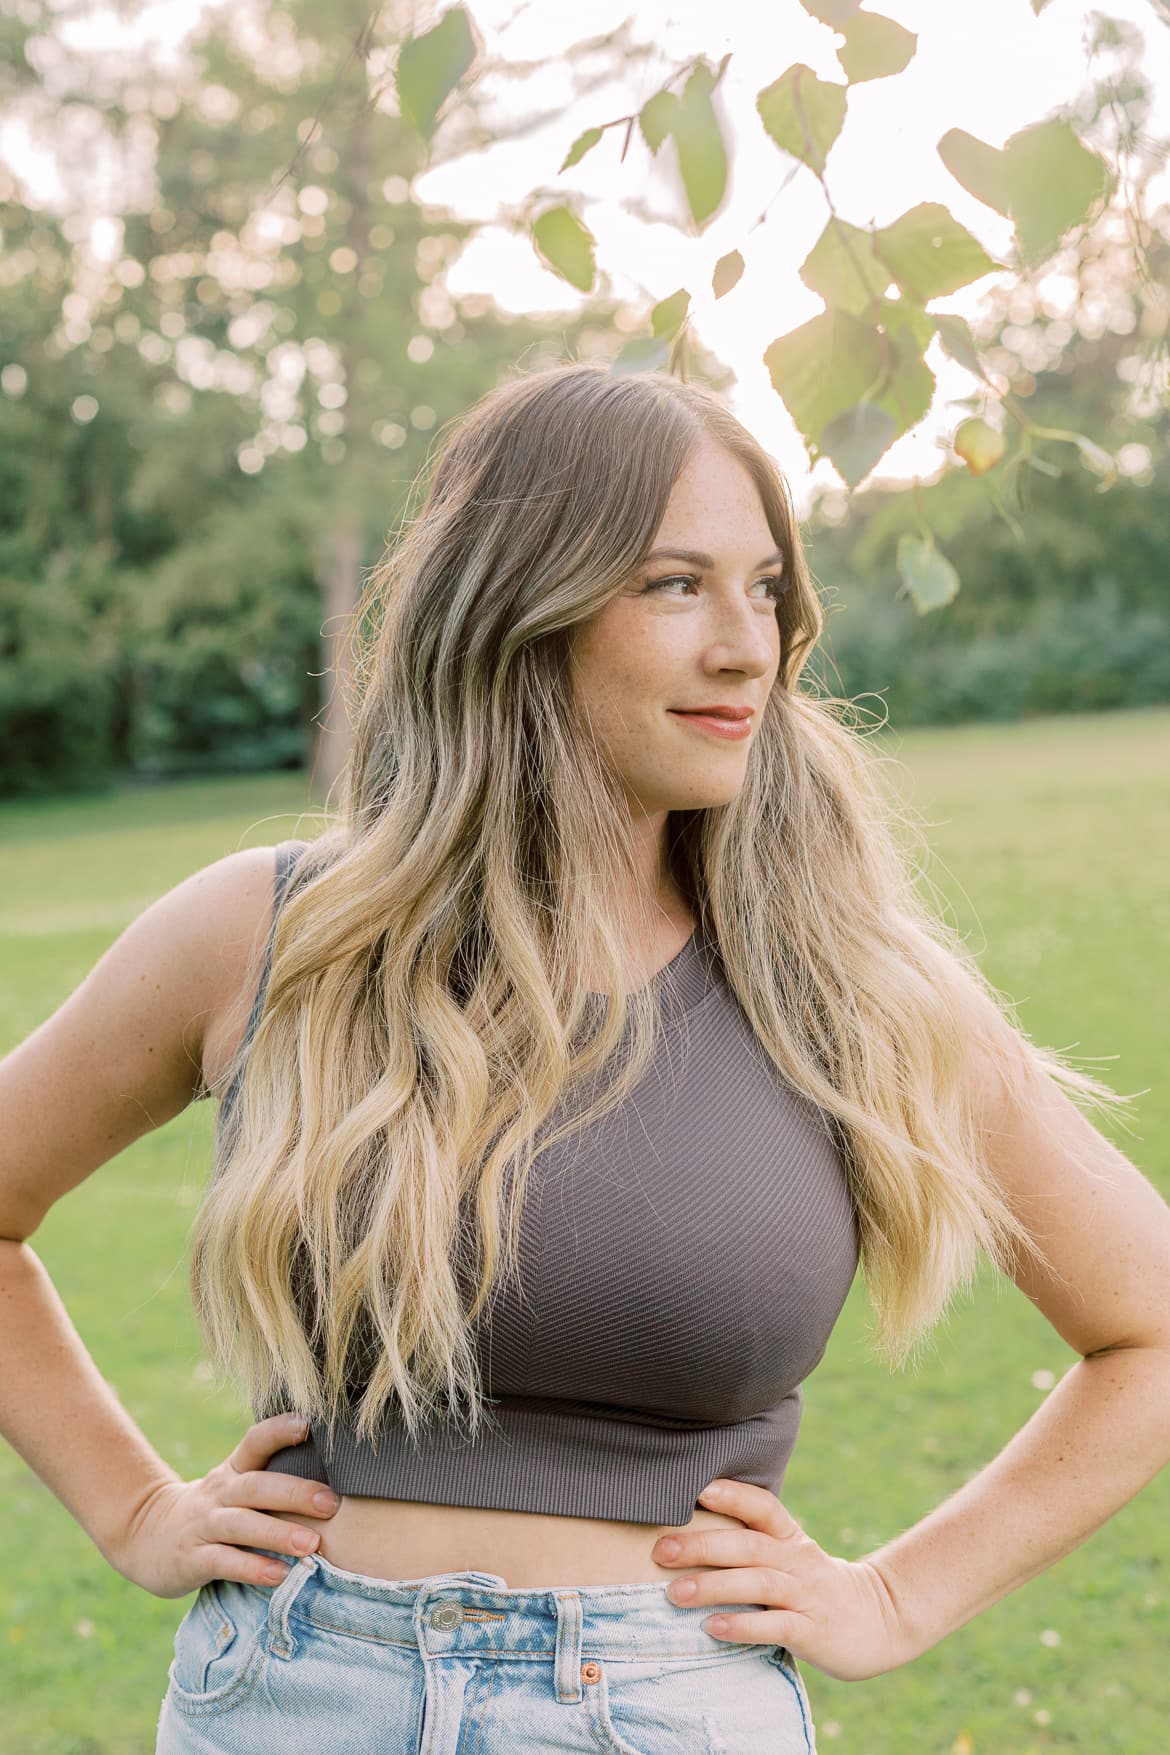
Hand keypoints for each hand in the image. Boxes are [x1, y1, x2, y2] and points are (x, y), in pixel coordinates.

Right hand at [109, 1414, 341, 1599]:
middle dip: (295, 1493)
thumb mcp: (235, 1487)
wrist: (146, 1536)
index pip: (255, 1442)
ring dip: (278, 1533)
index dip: (279, 1430)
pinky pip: (224, 1562)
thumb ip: (272, 1482)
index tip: (308, 1424)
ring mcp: (203, 1525)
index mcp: (233, 1471)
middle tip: (331, 1503)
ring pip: (242, 1525)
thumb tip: (335, 1481)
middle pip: (257, 1486)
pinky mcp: (192, 1559)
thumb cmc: (211, 1511)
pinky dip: (252, 1568)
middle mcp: (219, 1493)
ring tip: (311, 1545)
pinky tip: (279, 1575)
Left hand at [651, 1477, 910, 1681]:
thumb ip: (751, 1545)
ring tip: (676, 1592)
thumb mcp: (790, 1556)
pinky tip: (713, 1626)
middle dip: (703, 1546)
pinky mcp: (813, 1631)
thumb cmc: (813, 1586)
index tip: (700, 1490)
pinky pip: (776, 1626)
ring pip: (759, 1584)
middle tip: (662, 1550)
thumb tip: (687, 1537)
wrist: (878, 1621)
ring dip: (714, 1586)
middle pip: (749, 1546)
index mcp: (790, 1538)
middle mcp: (798, 1561)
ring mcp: (806, 1596)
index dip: (734, 1496)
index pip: (764, 1508)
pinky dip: (743, 1625)